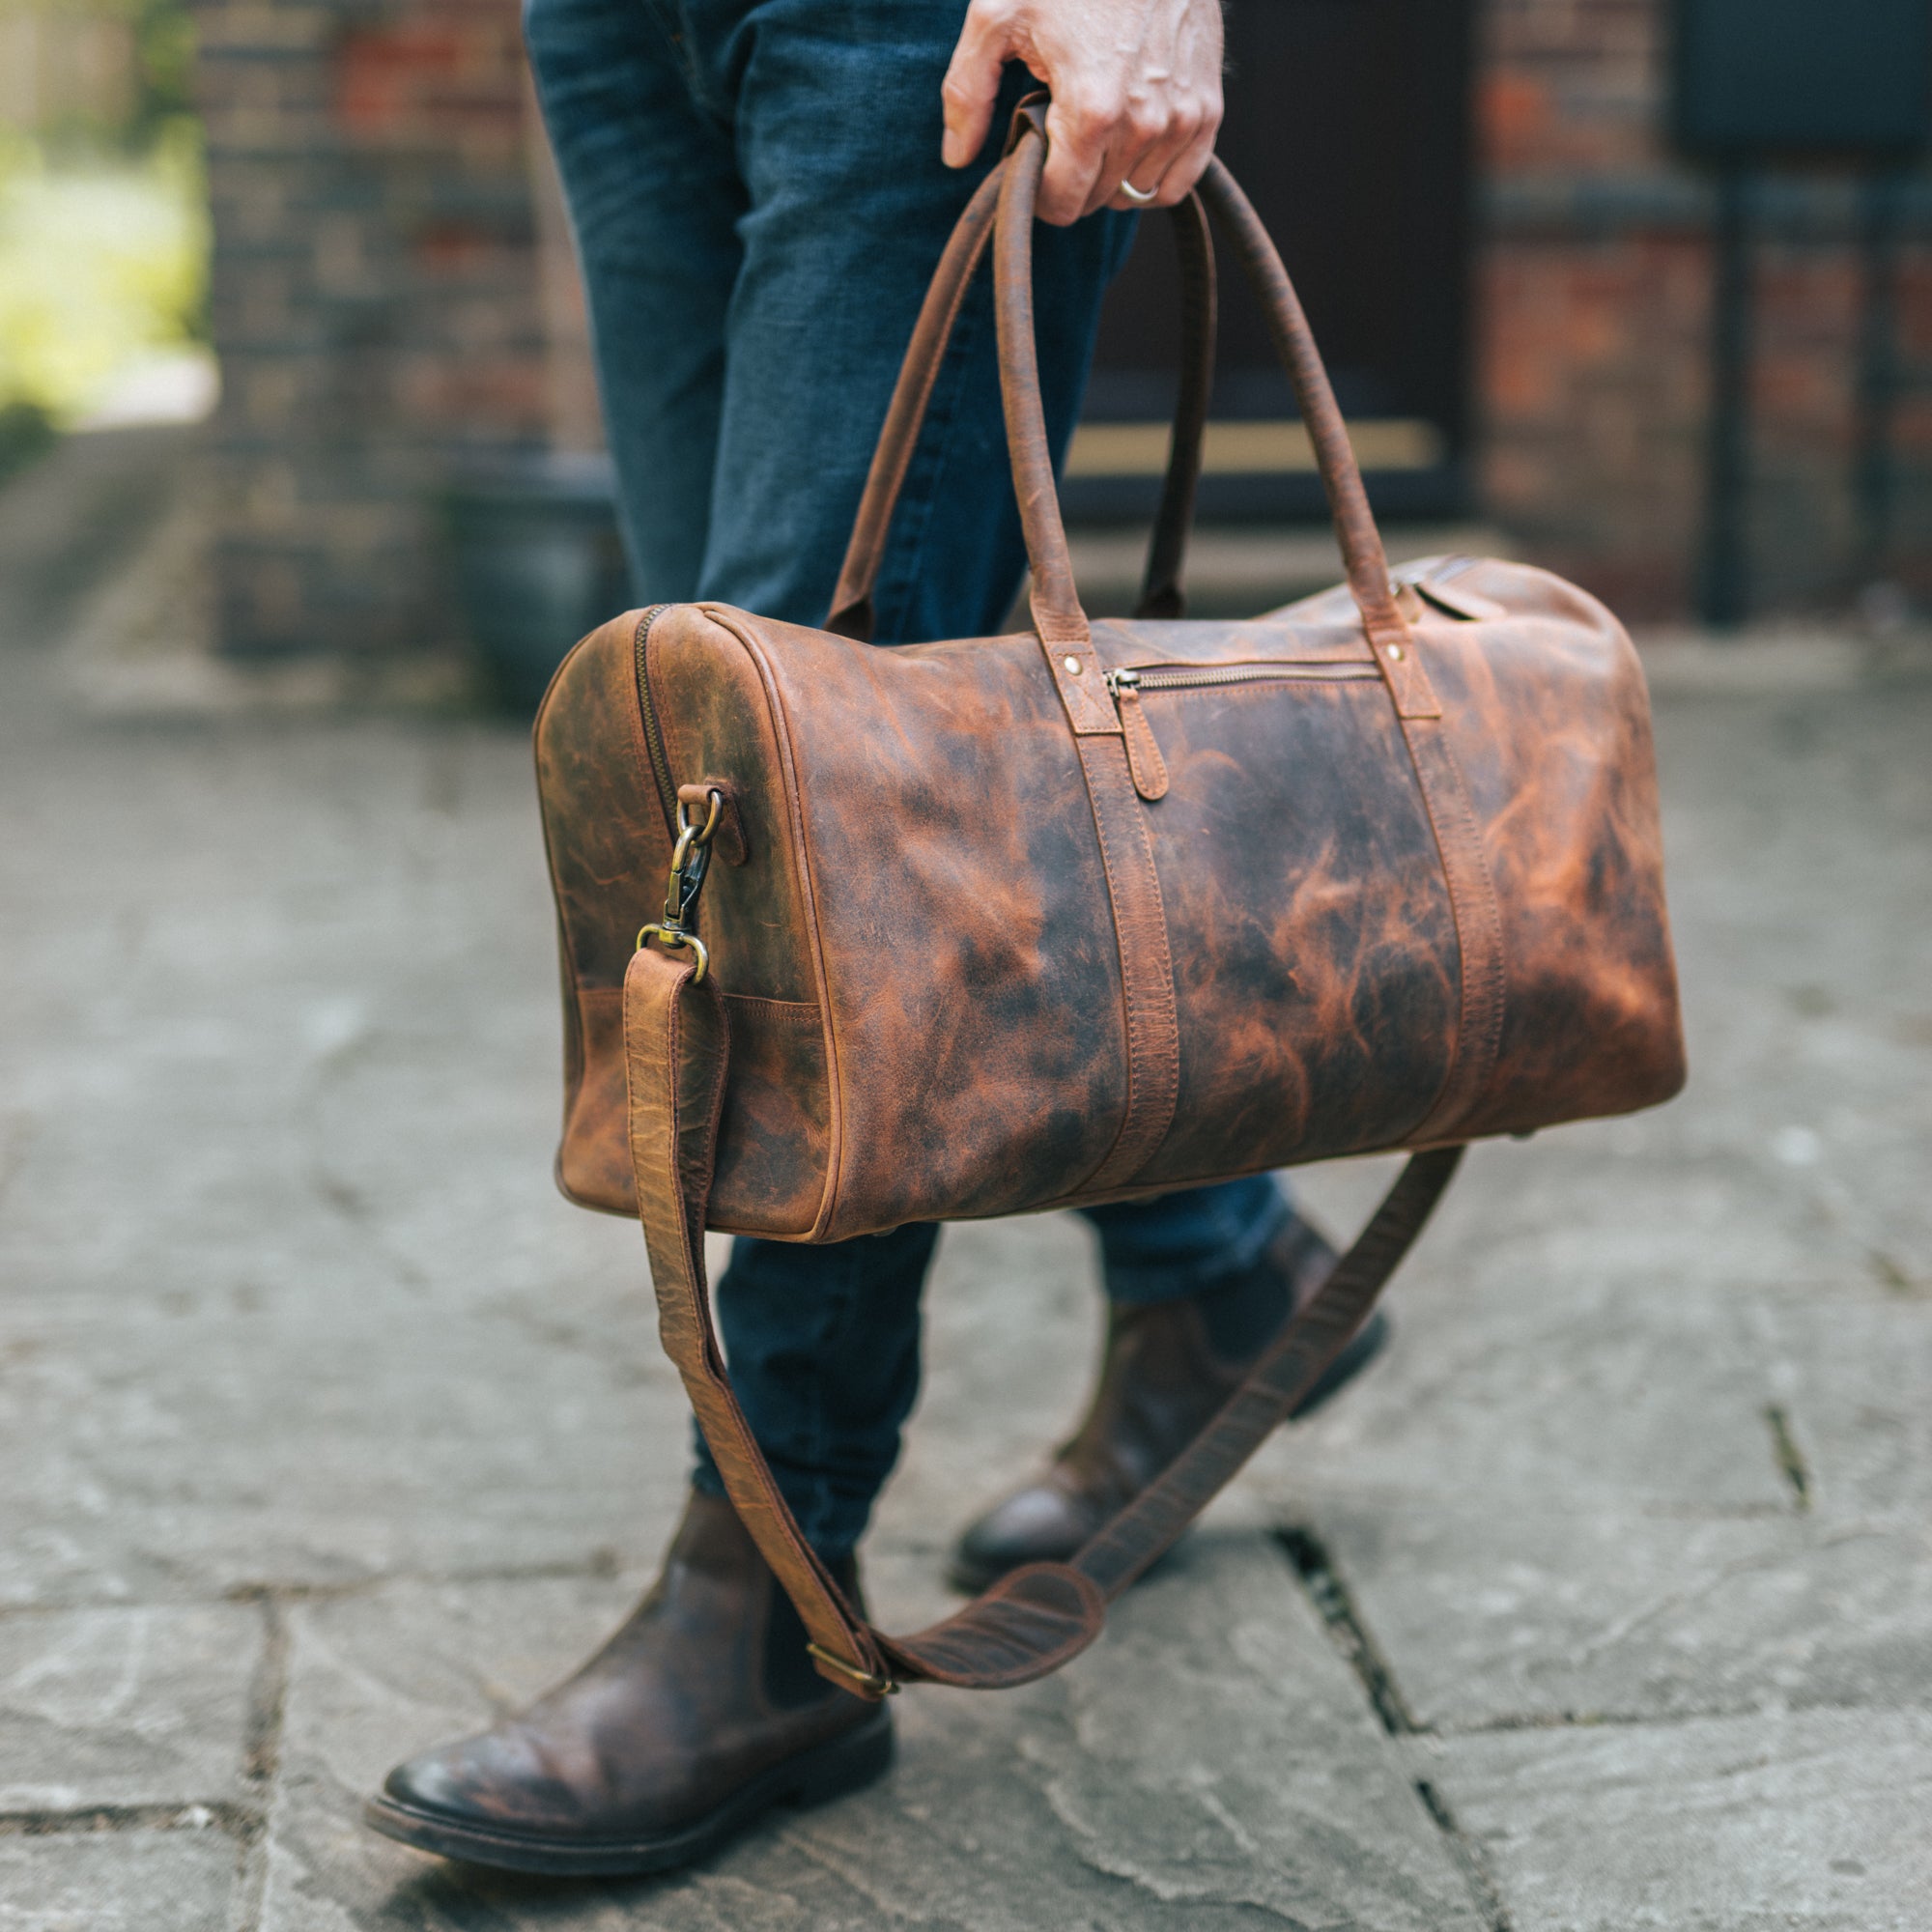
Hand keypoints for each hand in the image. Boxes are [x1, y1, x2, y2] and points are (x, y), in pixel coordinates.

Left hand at [940, 0, 1223, 224]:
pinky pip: (1177, 183)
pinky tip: (1130, 145)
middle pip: (1096, 200)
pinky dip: (1152, 176)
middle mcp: (1143, 125)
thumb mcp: (997, 14)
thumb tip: (958, 156)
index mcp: (1092, 111)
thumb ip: (968, 91)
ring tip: (1095, 125)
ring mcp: (1181, 119)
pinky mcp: (1207, 109)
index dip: (1038, 193)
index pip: (1063, 203)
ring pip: (1134, 194)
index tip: (1031, 162)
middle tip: (1060, 127)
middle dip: (1071, 176)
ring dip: (1110, 176)